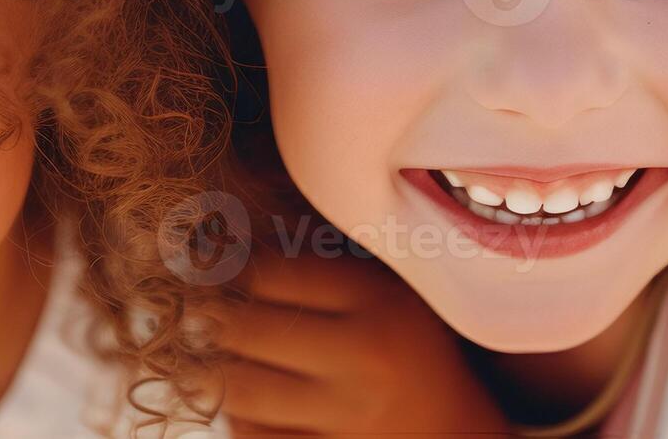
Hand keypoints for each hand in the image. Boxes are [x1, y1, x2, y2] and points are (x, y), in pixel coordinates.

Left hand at [220, 244, 514, 435]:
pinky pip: (252, 435)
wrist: (462, 436)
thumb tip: (238, 247)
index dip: (241, 273)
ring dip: (219, 372)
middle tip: (206, 318)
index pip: (274, 273)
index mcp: (383, 301)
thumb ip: (334, 270)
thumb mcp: (395, 298)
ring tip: (217, 362)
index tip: (230, 277)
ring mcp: (349, 414)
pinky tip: (246, 406)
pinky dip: (238, 418)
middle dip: (218, 322)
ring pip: (239, 387)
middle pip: (247, 327)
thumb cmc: (415, 357)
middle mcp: (366, 355)